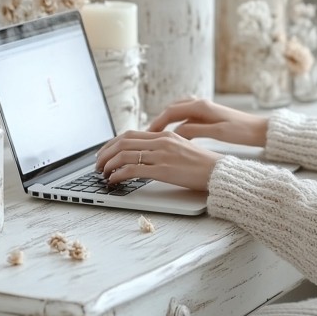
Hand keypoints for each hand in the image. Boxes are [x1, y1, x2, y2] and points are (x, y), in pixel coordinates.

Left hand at [96, 129, 219, 190]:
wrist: (218, 173)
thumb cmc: (202, 165)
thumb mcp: (181, 149)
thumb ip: (162, 148)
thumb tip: (144, 155)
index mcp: (164, 135)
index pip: (130, 134)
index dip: (112, 143)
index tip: (104, 152)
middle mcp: (161, 141)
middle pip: (123, 142)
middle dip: (105, 153)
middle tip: (98, 164)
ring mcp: (161, 155)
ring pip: (124, 154)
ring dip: (109, 164)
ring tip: (103, 174)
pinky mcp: (162, 170)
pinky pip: (132, 169)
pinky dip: (118, 175)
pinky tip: (114, 180)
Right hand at [148, 98, 267, 147]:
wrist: (259, 129)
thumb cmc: (241, 131)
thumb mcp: (217, 133)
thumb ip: (195, 130)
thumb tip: (177, 131)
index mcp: (201, 106)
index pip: (171, 111)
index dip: (158, 122)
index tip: (148, 132)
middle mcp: (201, 103)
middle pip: (172, 109)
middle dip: (160, 121)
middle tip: (149, 133)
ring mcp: (204, 108)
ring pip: (179, 110)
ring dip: (168, 119)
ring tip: (159, 132)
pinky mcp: (208, 114)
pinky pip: (187, 114)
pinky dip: (177, 120)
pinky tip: (176, 130)